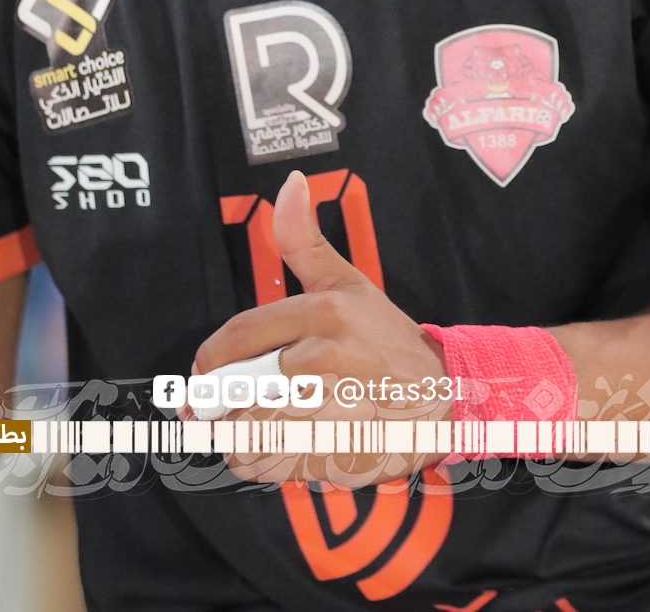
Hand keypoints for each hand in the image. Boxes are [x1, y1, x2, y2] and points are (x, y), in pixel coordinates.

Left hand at [190, 170, 449, 483]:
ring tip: (253, 430)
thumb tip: (290, 182)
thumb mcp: (348, 282)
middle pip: (236, 391)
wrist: (447, 397)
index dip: (208, 362)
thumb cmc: (386, 339)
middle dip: (221, 406)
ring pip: (250, 433)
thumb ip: (304, 240)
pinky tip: (283, 450)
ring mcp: (333, 412)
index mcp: (323, 313)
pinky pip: (276, 467)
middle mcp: (325, 359)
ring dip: (239, 439)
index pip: (237, 338)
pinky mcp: (339, 455)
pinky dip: (267, 465)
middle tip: (221, 410)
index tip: (203, 375)